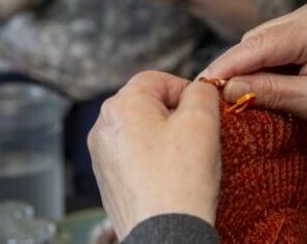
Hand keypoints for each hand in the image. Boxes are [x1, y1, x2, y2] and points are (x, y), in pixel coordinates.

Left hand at [87, 71, 221, 239]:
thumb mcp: (203, 122)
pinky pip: (135, 157)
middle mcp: (103, 128)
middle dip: (175, 115)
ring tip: (186, 160)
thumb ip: (202, 92)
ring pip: (141, 131)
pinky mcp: (108, 181)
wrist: (165, 235)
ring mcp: (102, 156)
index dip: (186, 90)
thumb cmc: (179, 182)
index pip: (157, 78)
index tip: (204, 108)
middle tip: (199, 135)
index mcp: (121, 106)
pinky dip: (155, 161)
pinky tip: (172, 176)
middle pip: (147, 104)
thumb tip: (200, 88)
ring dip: (165, 138)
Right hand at [201, 0, 306, 159]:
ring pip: (261, 42)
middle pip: (256, 40)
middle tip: (217, 100)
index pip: (260, 43)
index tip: (200, 86)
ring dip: (250, 68)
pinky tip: (260, 86)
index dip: (228, 65)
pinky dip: (264, 66)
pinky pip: (272, 45)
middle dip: (237, 68)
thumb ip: (270, 92)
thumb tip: (225, 88)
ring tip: (239, 97)